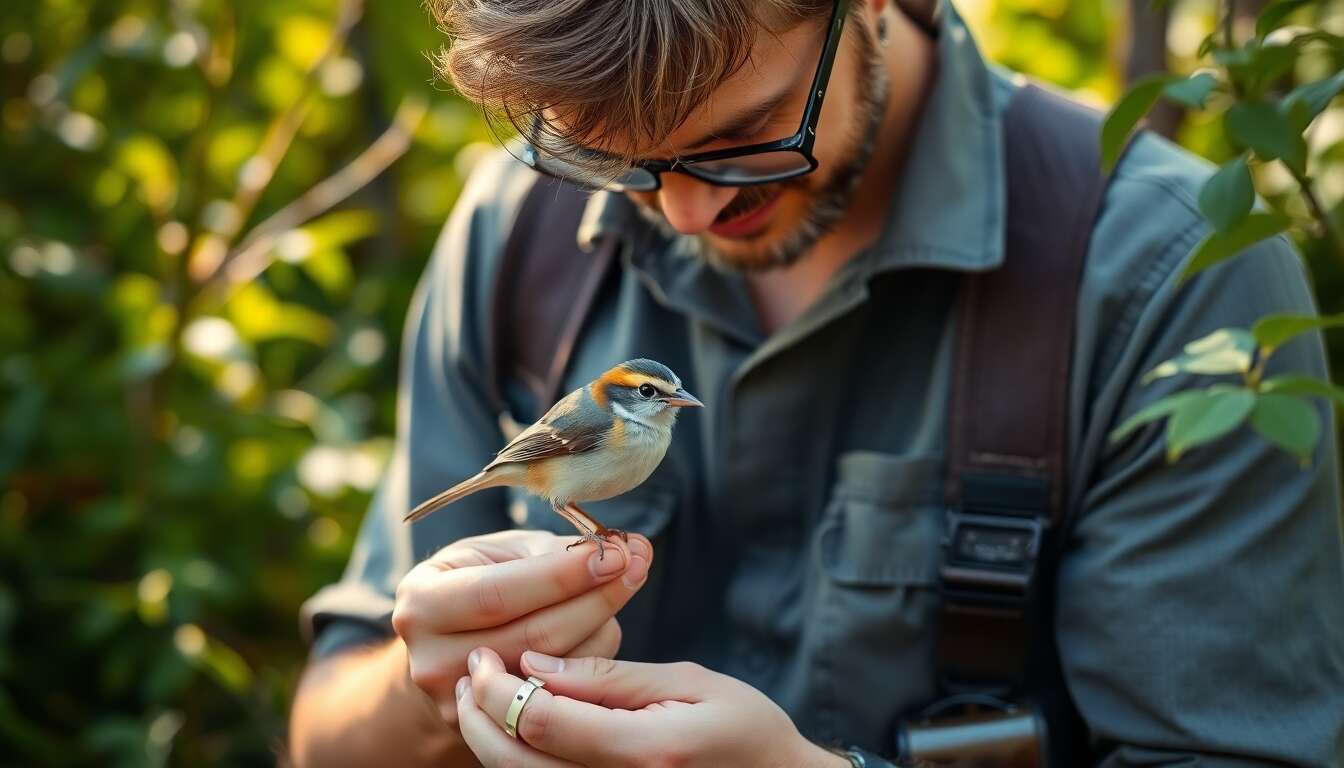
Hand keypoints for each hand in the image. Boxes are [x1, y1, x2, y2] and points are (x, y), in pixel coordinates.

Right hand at [392, 529, 652, 730]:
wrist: (449, 647)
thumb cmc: (481, 584)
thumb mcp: (499, 554)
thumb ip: (550, 553)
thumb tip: (622, 548)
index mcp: (421, 604)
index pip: (498, 594)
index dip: (561, 576)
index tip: (614, 552)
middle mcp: (432, 660)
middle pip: (534, 638)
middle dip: (596, 597)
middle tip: (638, 562)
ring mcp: (460, 702)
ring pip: (555, 671)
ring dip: (603, 623)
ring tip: (628, 581)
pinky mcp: (491, 730)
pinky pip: (561, 694)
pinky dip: (592, 657)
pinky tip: (604, 621)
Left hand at [456, 648, 848, 767]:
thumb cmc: (744, 728)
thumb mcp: (688, 683)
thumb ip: (609, 677)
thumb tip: (537, 663)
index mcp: (646, 751)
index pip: (546, 722)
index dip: (502, 688)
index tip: (487, 656)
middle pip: (518, 762)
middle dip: (480, 716)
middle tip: (471, 674)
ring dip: (486, 741)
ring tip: (478, 698)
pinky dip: (516, 763)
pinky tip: (512, 732)